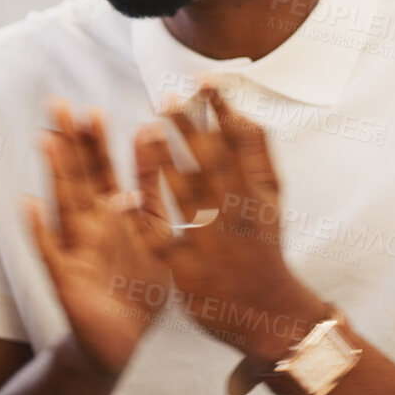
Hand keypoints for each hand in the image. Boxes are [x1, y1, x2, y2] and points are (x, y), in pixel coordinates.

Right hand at [25, 99, 174, 374]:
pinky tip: (28, 204)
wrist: (119, 342)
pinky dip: (39, 229)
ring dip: (55, 172)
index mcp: (113, 217)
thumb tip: (138, 166)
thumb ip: (148, 203)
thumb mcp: (154, 240)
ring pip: (64, 203)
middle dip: (71, 143)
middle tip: (59, 105)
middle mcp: (90, 226)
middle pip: (79, 177)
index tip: (93, 110)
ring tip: (46, 139)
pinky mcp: (64, 277)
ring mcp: (74, 248)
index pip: (102, 171)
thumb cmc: (136, 287)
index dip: (97, 143)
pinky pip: (50, 251)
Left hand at [138, 86, 326, 364]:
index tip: (206, 79)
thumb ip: (258, 158)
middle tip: (169, 95)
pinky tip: (125, 197)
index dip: (224, 113)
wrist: (270, 315)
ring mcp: (211, 244)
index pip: (242, 147)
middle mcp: (237, 218)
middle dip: (192, 129)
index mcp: (257, 197)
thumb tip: (244, 111)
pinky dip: (144, 220)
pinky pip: (161, 241)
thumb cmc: (263, 249)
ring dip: (167, 163)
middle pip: (213, 166)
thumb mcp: (270, 203)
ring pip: (188, 198)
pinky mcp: (187, 271)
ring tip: (150, 128)